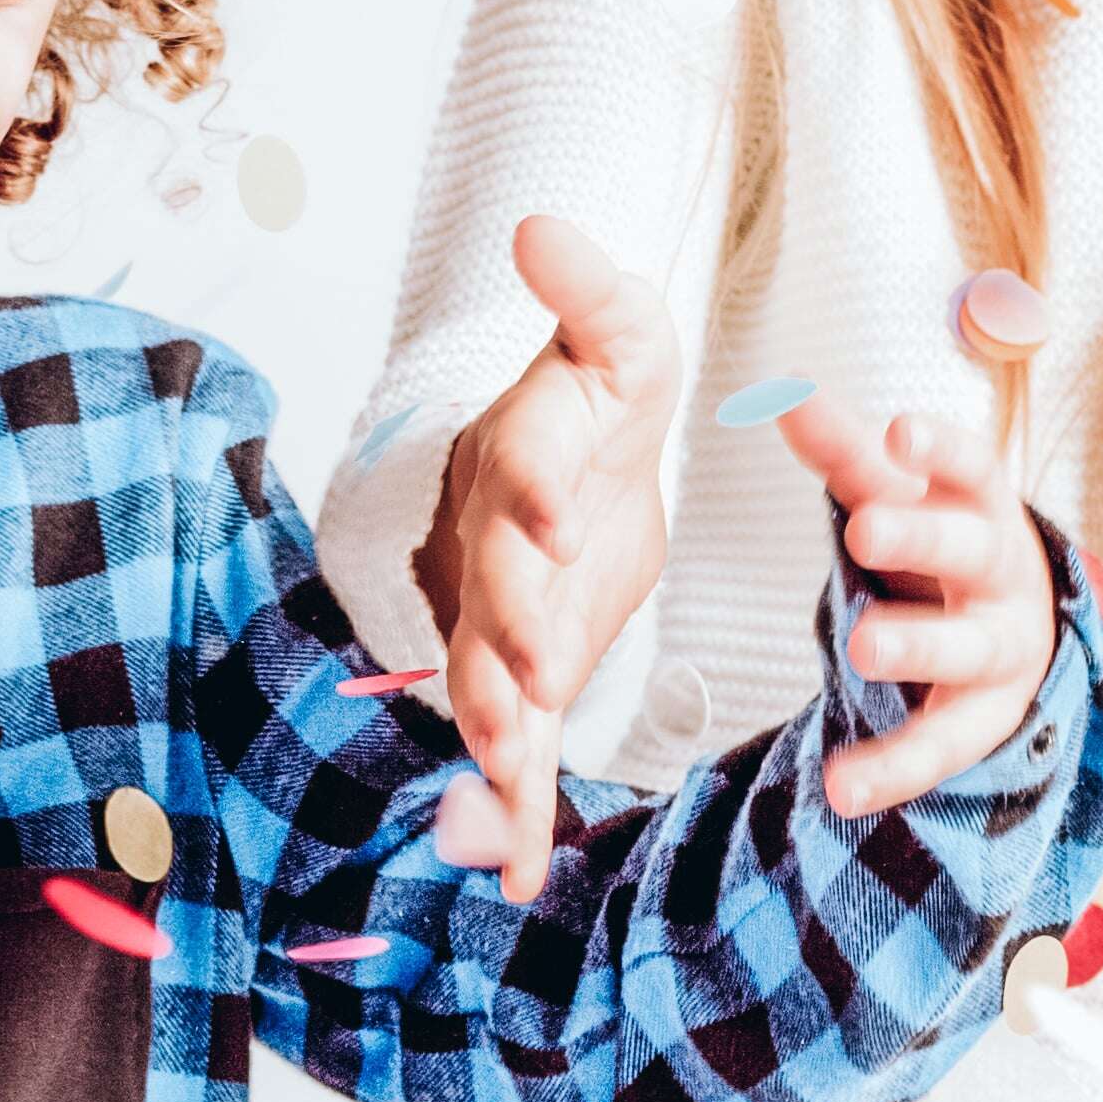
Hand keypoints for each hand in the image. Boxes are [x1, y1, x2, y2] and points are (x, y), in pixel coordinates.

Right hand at [411, 217, 682, 896]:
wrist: (570, 464)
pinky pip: (512, 752)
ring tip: (502, 799)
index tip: (558, 522)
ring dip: (493, 743)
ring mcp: (501, 623)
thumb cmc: (599, 393)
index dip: (536, 496)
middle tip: (525, 685)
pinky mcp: (527, 677)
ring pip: (482, 689)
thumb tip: (539, 224)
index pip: (527, 476)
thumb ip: (590, 293)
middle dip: (505, 642)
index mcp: (530, 464)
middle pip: (492, 598)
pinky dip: (510, 815)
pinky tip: (513, 877)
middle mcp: (498, 551)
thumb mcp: (620, 335)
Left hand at [803, 406, 1063, 817]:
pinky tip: (843, 787)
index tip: (898, 431)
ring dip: (917, 646)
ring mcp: (999, 651)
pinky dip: (893, 769)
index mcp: (984, 506)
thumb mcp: (900, 494)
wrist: (1014, 632)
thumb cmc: (943, 542)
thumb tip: (780, 390)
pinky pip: (940, 745)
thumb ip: (843, 451)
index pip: (974, 467)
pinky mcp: (980, 720)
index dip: (940, 448)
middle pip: (970, 551)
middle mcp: (1002, 576)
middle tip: (862, 526)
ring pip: (966, 650)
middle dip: (921, 538)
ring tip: (860, 647)